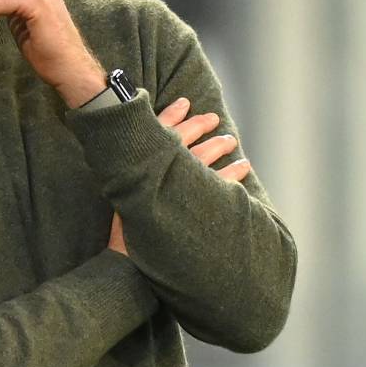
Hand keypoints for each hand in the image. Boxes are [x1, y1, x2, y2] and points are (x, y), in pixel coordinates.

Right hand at [107, 98, 250, 256]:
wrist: (128, 264)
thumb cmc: (124, 233)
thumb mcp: (122, 196)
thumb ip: (135, 174)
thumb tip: (146, 157)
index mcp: (139, 166)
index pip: (156, 130)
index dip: (171, 114)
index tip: (185, 103)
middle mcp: (157, 171)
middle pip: (183, 139)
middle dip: (200, 125)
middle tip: (214, 118)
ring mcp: (176, 188)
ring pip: (204, 158)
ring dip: (219, 145)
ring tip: (231, 140)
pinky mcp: (194, 207)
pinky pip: (220, 184)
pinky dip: (233, 173)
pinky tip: (243, 167)